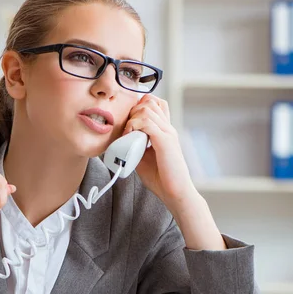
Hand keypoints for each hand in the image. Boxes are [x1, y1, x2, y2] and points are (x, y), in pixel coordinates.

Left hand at [122, 94, 196, 210]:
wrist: (174, 192)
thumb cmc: (160, 177)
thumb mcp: (142, 157)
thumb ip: (135, 145)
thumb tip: (119, 141)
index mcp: (164, 130)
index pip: (155, 103)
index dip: (138, 106)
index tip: (127, 122)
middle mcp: (168, 128)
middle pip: (150, 101)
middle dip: (132, 111)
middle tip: (126, 128)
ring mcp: (168, 133)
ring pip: (147, 109)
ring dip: (131, 119)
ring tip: (127, 134)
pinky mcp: (165, 141)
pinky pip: (147, 123)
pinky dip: (133, 127)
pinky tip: (129, 137)